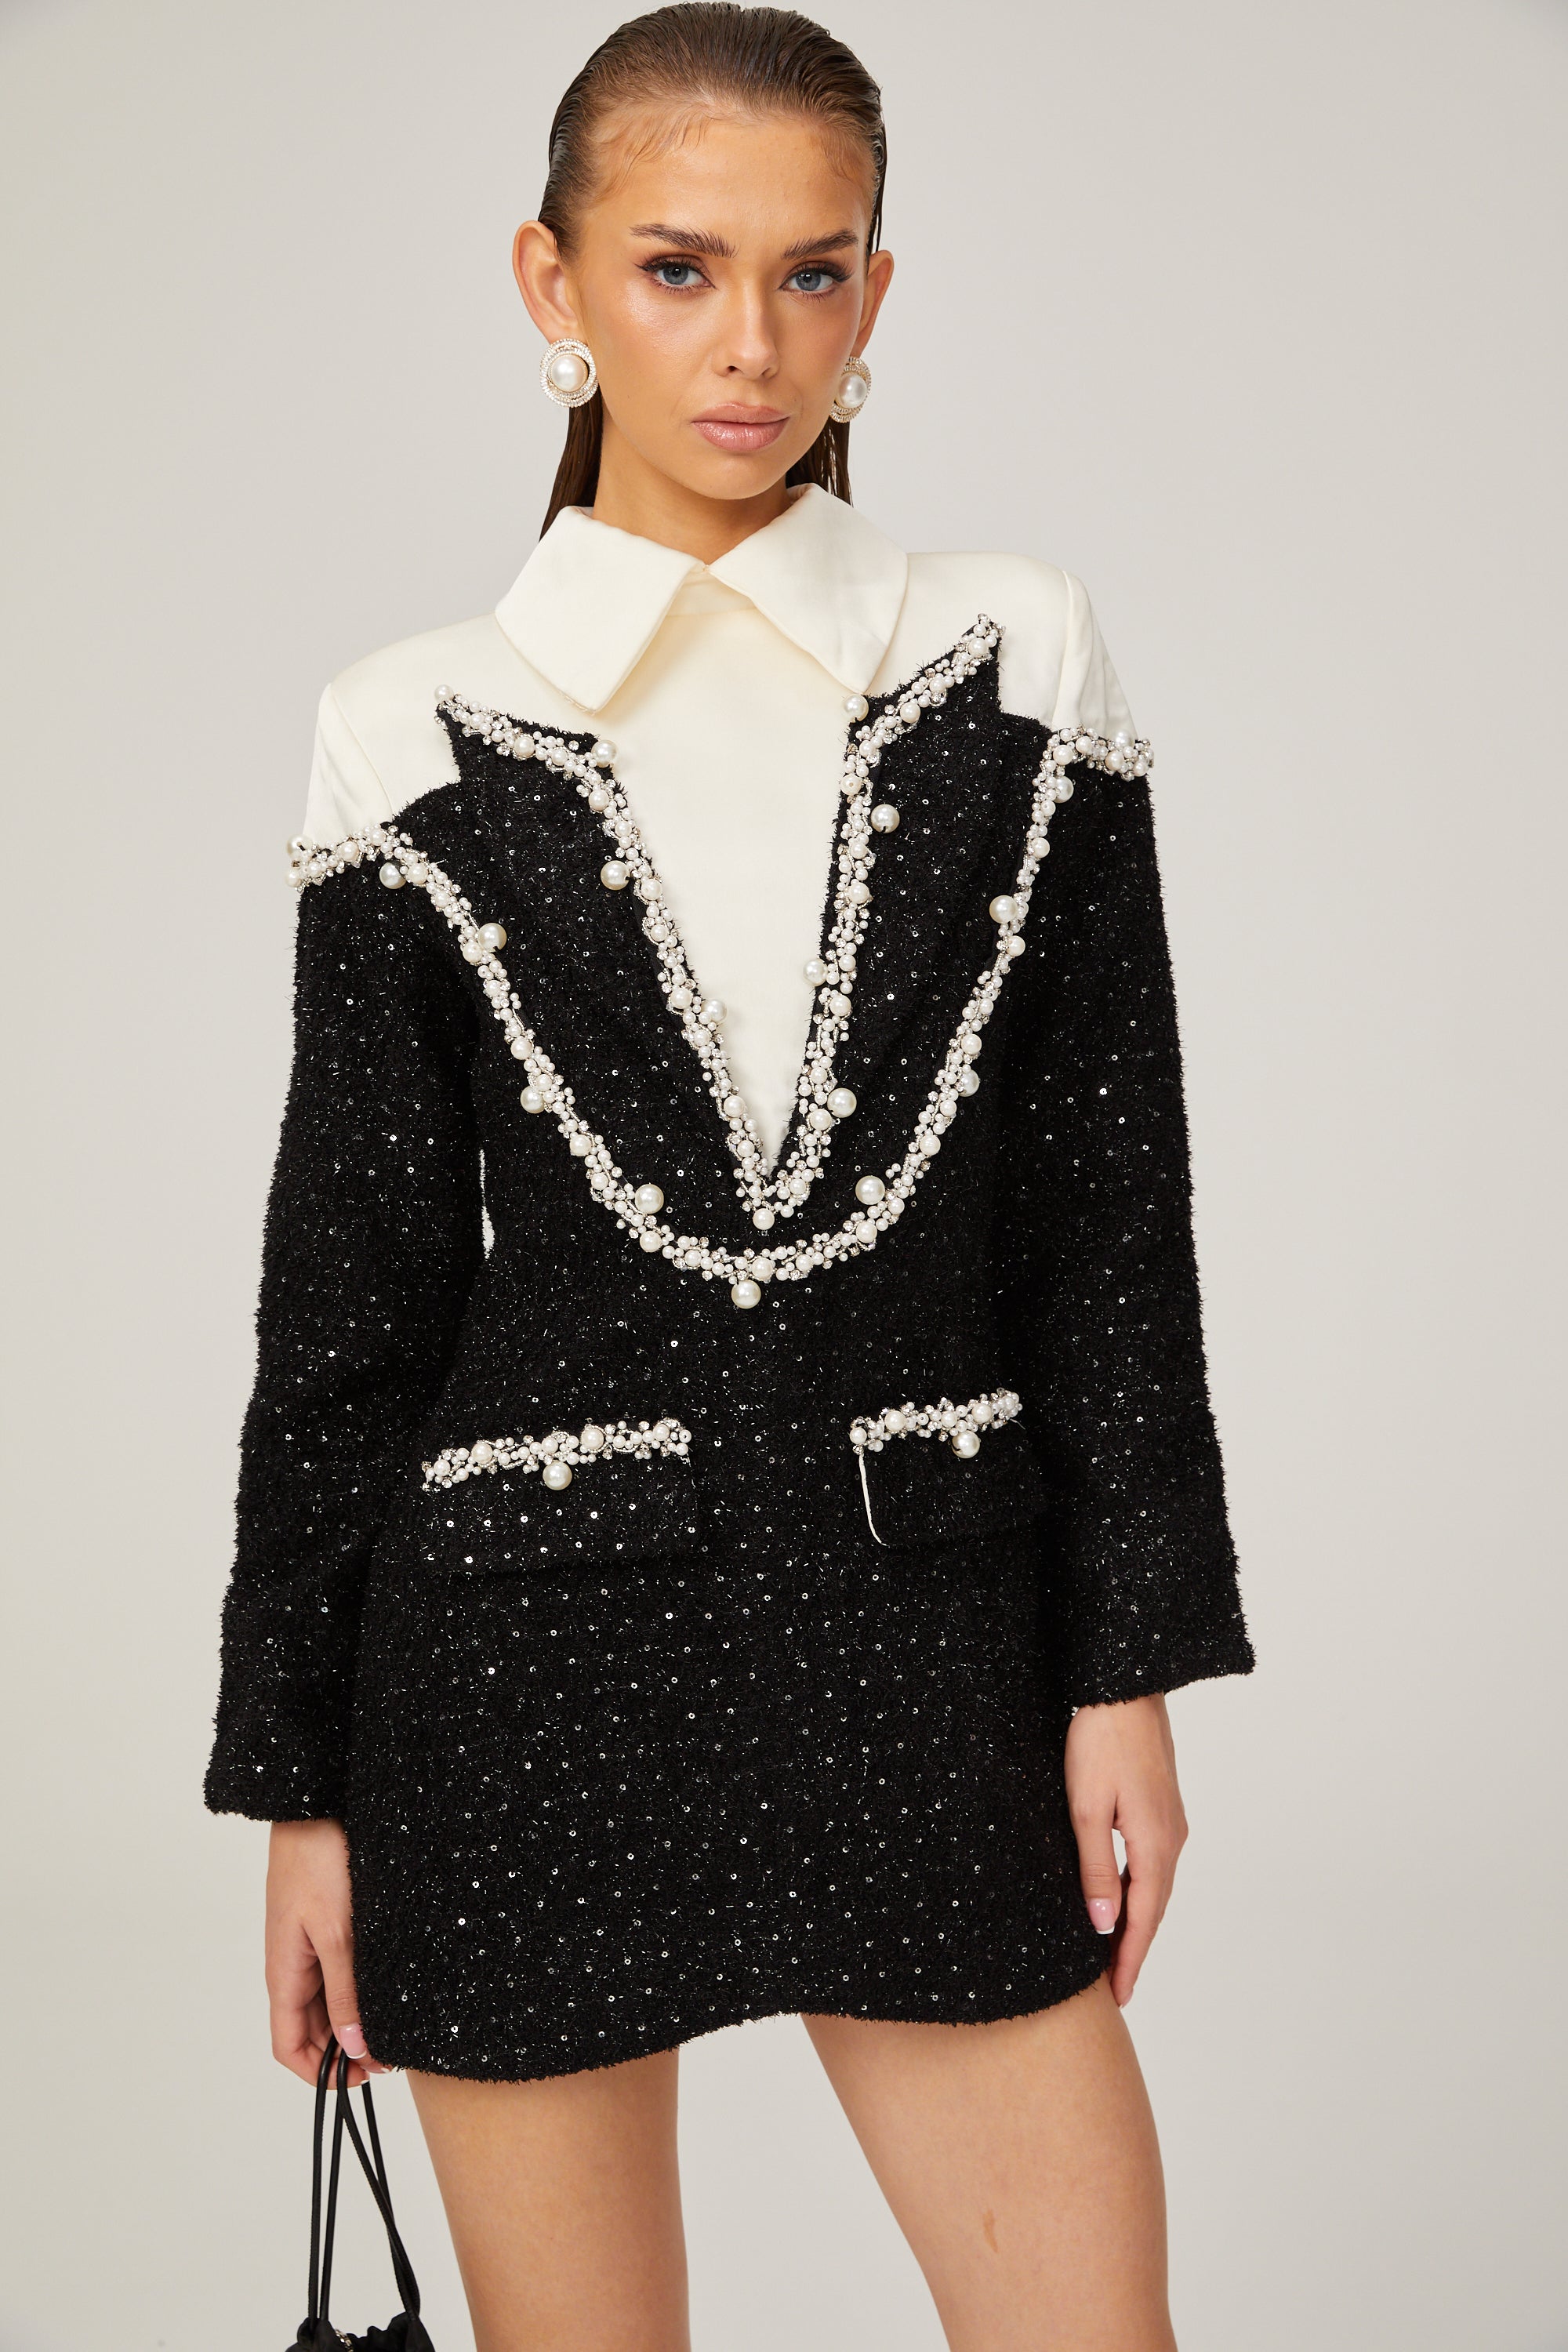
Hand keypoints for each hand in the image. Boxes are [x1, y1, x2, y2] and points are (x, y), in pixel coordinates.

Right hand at [264, 1818, 386, 2086]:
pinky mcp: (326, 1927)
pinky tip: (388, 1992)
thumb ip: (346, 1994)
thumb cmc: (318, 1862)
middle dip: (345, 2051)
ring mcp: (309, 1947)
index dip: (319, 2073)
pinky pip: (338, 1973)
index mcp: (285, 1974)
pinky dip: (359, 1991)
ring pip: (327, 2003)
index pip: (288, 2046)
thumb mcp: (339, 1935)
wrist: (316, 1806)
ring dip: (354, 2021)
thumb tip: (351, 2049)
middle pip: (312, 2030)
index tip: (360, 2080)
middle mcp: (293, 1966)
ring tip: (396, 2029)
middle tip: (392, 2056)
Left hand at [1064, 1693, 1187, 2006]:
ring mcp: (1171, 1822)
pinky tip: (1122, 1897)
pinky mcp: (1162, 1807)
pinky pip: (1153, 1864)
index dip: (1130, 1960)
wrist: (1125, 1687)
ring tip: (1114, 1952)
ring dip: (1137, 1921)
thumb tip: (1102, 1925)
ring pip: (1154, 1886)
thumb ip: (1094, 1869)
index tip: (1118, 1997)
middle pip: (1155, 1909)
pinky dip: (1139, 1891)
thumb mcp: (1085, 1809)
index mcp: (1154, 1845)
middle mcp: (1172, 1839)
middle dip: (1134, 1949)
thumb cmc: (1099, 1741)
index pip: (1144, 1920)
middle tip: (1115, 1988)